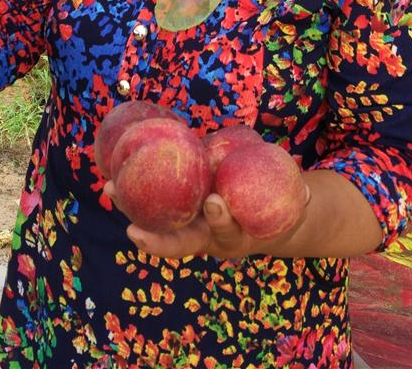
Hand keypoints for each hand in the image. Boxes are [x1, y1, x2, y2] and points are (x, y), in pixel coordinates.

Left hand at [103, 181, 310, 259]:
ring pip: (156, 224)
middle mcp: (208, 239)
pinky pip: (152, 205)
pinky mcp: (177, 214)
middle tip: (132, 225)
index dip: (220, 221)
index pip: (225, 235)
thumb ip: (289, 196)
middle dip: (153, 236)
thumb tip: (302, 191)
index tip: (215, 203)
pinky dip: (133, 191)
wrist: (268, 218)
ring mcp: (189, 228)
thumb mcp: (285, 199)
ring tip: (109, 187)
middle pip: (177, 242)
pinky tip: (112, 169)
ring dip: (131, 209)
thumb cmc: (277, 201)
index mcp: (236, 236)